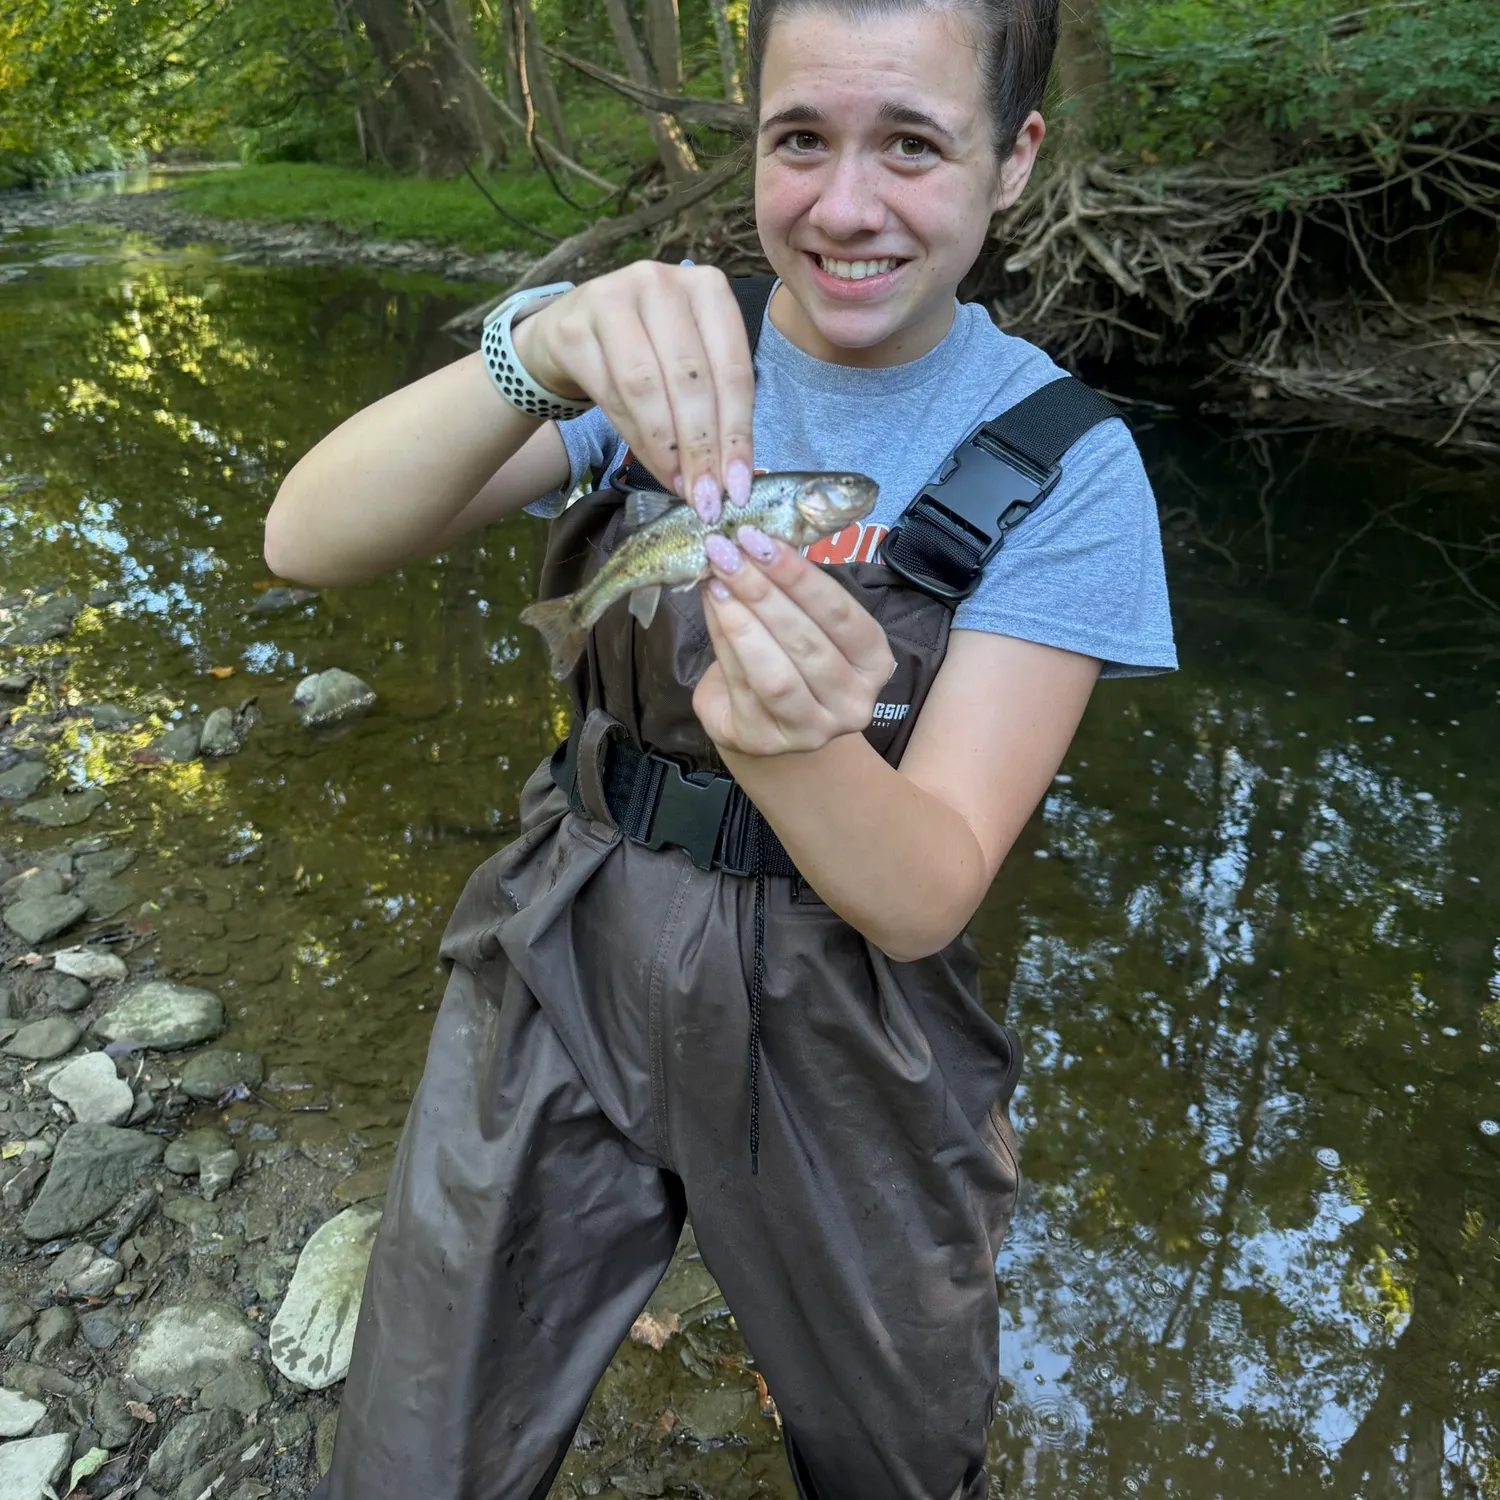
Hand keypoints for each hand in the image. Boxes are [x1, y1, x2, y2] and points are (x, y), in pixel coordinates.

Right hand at [511, 261, 753, 521]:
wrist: (568, 333)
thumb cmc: (645, 351)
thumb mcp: (688, 365)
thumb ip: (713, 406)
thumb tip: (732, 478)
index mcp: (707, 287)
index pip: (732, 369)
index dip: (737, 434)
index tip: (739, 487)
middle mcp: (660, 283)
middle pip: (690, 379)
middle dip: (702, 448)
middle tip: (707, 497)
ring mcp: (612, 298)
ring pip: (647, 387)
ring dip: (667, 448)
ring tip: (680, 487)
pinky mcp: (574, 328)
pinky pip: (610, 394)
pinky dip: (636, 439)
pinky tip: (654, 466)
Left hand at [693, 528, 895, 757]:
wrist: (765, 719)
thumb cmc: (790, 659)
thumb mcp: (807, 623)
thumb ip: (792, 592)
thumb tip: (754, 542)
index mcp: (873, 664)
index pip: (841, 615)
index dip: (799, 576)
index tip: (760, 540)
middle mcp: (852, 703)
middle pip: (807, 643)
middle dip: (763, 593)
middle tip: (727, 554)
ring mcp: (810, 730)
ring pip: (775, 674)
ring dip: (741, 623)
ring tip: (716, 582)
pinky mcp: (765, 741)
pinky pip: (742, 688)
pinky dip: (723, 644)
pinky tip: (711, 610)